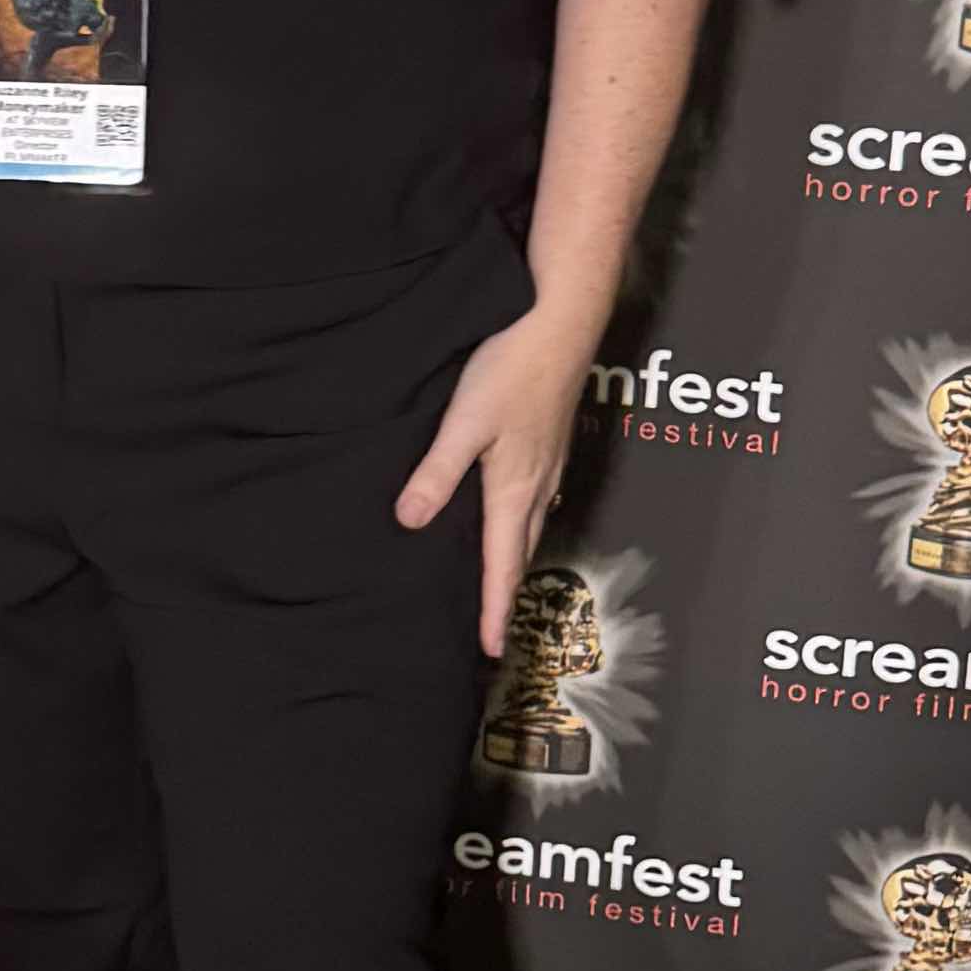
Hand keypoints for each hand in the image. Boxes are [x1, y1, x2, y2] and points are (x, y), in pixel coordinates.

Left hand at [394, 306, 593, 653]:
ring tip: (498, 584)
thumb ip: (436, 473)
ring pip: (529, 526)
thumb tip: (409, 521)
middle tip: (494, 629)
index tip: (491, 649)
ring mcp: (549, 463)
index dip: (495, 609)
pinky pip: (535, 500)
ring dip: (515, 559)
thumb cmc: (511, 367)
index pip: (502, 564)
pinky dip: (521, 525)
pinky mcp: (551, 442)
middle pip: (520, 553)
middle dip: (506, 593)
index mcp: (514, 488)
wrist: (561, 321)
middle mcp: (537, 484)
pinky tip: (511, 516)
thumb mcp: (464, 422)